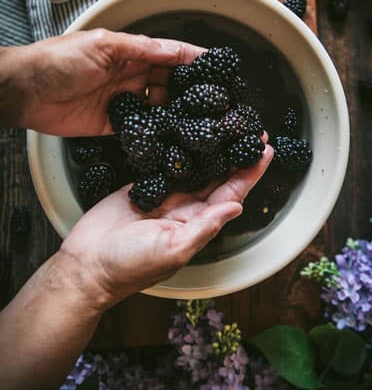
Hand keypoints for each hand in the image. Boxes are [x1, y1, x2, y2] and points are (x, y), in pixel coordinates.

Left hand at [4, 29, 203, 135]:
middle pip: (173, 83)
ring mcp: (124, 100)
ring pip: (161, 107)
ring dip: (180, 114)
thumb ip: (142, 49)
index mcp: (131, 53)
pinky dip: (157, 133)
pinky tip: (173, 138)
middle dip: (195, 92)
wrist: (23, 91)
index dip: (197, 61)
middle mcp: (132, 76)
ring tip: (203, 124)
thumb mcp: (103, 46)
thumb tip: (176, 51)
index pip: (173, 55)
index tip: (221, 69)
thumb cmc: (57, 60)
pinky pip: (143, 129)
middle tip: (219, 104)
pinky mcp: (114, 124)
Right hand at [57, 136, 272, 308]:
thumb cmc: (129, 266)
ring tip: (230, 124)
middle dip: (239, 153)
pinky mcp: (146, 184)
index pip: (233, 193)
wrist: (86, 265)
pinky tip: (193, 129)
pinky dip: (182, 147)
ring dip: (215, 146)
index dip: (251, 172)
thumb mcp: (173, 249)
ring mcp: (167, 194)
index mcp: (200, 223)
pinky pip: (169, 161)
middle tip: (255, 127)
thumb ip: (205, 227)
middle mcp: (189, 208)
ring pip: (199, 165)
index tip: (266, 149)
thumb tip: (236, 207)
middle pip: (221, 175)